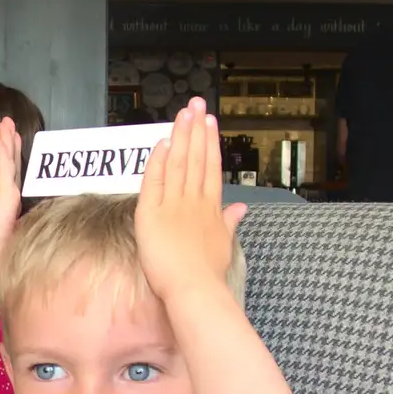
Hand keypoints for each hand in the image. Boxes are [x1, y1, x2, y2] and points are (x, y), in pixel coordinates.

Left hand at [135, 98, 245, 303]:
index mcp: (211, 208)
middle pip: (196, 158)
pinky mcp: (151, 212)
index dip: (210, 143)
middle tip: (196, 105)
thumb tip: (240, 208)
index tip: (209, 122)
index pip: (210, 168)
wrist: (195, 288)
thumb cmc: (208, 273)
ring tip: (184, 113)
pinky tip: (163, 141)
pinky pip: (155, 180)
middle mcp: (194, 201)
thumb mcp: (223, 244)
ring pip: (178, 163)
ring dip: (181, 136)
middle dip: (196, 130)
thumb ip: (229, 221)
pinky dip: (159, 160)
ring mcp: (174, 204)